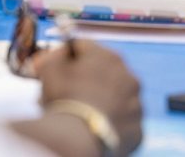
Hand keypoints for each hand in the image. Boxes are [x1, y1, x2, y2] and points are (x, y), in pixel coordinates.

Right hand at [34, 41, 142, 156]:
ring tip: (76, 114)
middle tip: (64, 92)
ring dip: (98, 102)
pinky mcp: (137, 131)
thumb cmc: (64, 97)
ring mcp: (136, 106)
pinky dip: (107, 124)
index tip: (49, 66)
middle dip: (83, 80)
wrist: (79, 136)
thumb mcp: (50, 67)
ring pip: (114, 99)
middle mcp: (129, 78)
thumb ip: (51, 58)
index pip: (84, 48)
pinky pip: (120, 123)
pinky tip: (91, 128)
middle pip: (102, 74)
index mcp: (110, 57)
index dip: (63, 56)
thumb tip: (48, 61)